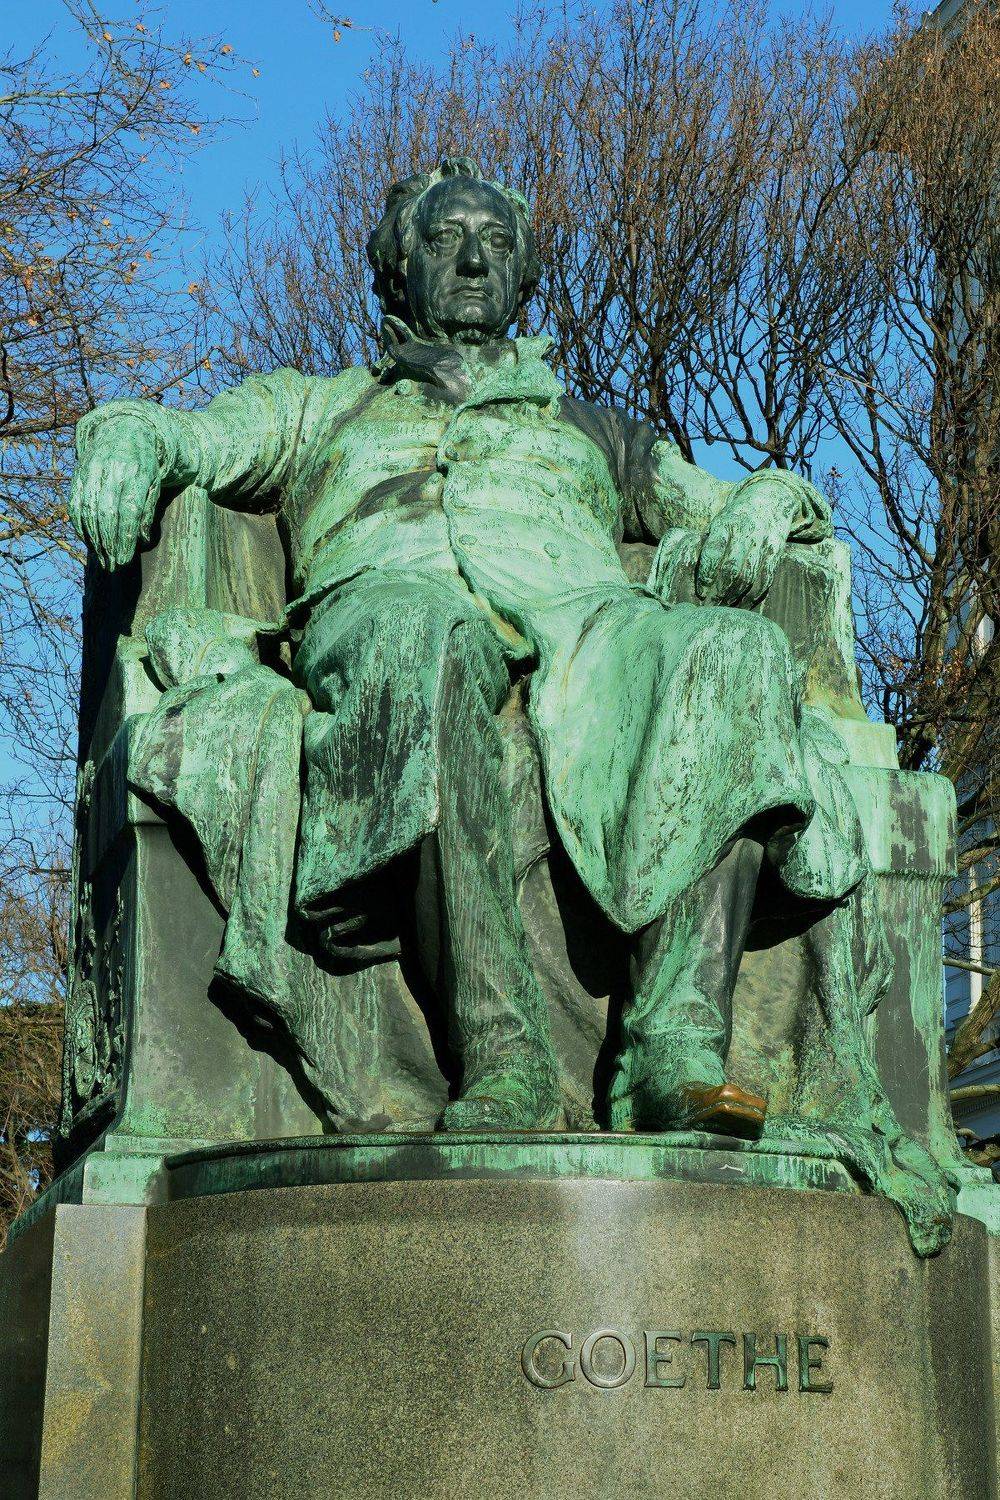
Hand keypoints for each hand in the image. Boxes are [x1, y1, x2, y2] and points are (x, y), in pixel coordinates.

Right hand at [68, 418, 161, 569]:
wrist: (125, 431)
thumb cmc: (145, 465)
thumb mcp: (154, 484)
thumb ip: (147, 510)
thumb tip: (142, 540)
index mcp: (136, 473)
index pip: (128, 512)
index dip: (125, 538)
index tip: (125, 559)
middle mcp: (111, 471)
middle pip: (107, 514)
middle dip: (109, 543)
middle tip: (113, 565)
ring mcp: (91, 471)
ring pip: (88, 510)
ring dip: (94, 539)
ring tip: (102, 558)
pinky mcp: (78, 473)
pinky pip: (75, 503)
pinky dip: (79, 525)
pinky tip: (87, 541)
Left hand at [694, 479, 798, 607]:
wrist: (769, 500)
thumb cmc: (733, 520)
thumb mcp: (716, 524)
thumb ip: (705, 545)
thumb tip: (680, 574)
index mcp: (726, 522)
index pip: (714, 550)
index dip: (706, 573)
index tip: (700, 591)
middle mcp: (746, 531)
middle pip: (732, 568)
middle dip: (718, 591)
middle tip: (709, 606)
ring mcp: (762, 542)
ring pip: (748, 576)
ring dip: (734, 596)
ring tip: (722, 607)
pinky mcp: (776, 553)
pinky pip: (765, 580)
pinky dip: (753, 597)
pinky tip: (742, 606)